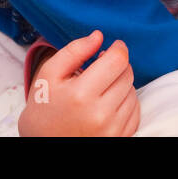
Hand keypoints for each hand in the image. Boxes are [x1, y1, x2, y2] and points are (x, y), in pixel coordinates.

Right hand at [17, 31, 140, 136]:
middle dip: (117, 66)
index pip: (117, 60)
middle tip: (101, 70)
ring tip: (100, 90)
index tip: (114, 46)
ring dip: (121, 85)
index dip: (118, 48)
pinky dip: (125, 103)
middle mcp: (100, 114)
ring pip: (133, 92)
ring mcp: (111, 130)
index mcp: (81, 94)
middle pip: (127, 74)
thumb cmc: (44, 107)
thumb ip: (74, 51)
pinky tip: (107, 103)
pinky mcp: (119, 138)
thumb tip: (98, 36)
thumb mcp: (49, 74)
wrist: (42, 142)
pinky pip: (135, 111)